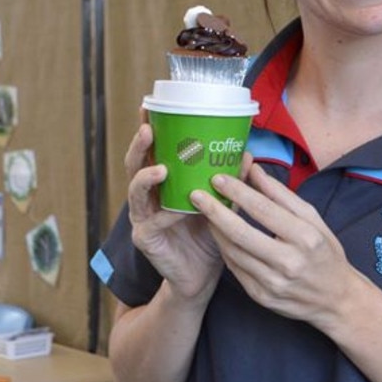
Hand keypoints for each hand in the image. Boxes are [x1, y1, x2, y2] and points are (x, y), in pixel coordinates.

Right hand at [125, 121, 222, 300]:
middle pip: (134, 164)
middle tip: (149, 129)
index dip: (147, 127)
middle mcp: (147, 195)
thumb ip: (230, 181)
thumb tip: (247, 155)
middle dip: (139, 145)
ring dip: (146, 176)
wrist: (202, 275)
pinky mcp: (145, 238)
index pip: (150, 149)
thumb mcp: (221, 203)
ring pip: (135, 190)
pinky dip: (164, 214)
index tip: (148, 106)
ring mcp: (142, 216)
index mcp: (162, 181)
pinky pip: (152, 222)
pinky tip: (175, 210)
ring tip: (161, 167)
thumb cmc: (209, 234)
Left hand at [190, 163, 364, 331]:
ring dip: (215, 229)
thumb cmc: (325, 252)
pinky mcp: (261, 297)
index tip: (217, 178)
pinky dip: (224, 248)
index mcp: (305, 238)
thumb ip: (281, 195)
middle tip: (196, 194)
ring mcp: (273, 283)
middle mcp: (289, 262)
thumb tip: (254, 170)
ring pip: (233, 252)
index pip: (264, 210)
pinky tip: (217, 234)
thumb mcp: (312, 219)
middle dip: (214, 211)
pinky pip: (235, 268)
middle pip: (241, 233)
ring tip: (204, 211)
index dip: (238, 192)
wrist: (335, 300)